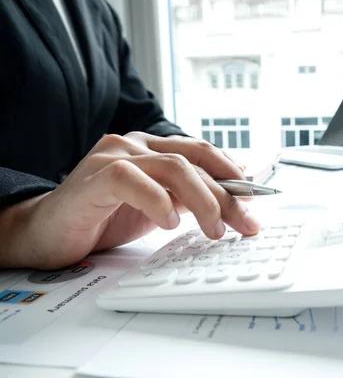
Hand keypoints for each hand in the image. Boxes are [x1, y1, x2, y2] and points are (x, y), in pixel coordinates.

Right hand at [1, 132, 259, 268]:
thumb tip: (231, 201)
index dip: (232, 172)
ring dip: (203, 200)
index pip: (201, 152)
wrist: (48, 233)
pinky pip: (132, 180)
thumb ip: (187, 198)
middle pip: (194, 161)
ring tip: (215, 230)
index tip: (257, 196)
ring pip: (173, 167)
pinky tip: (169, 222)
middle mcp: (134, 145)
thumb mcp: (158, 207)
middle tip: (246, 223)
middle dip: (227, 194)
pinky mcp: (94, 177)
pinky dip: (157, 201)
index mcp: (151, 148)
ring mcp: (113, 156)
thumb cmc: (103, 218)